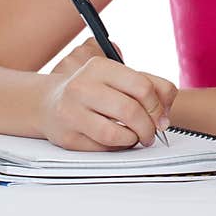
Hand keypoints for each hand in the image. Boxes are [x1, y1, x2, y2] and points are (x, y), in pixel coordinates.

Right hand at [41, 37, 177, 150]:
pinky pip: (102, 148)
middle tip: (152, 133)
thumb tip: (165, 115)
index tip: (161, 117)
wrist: (50, 103)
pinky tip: (118, 140)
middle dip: (148, 127)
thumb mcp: (120, 78)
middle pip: (130, 111)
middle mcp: (81, 87)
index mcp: (99, 67)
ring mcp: (71, 112)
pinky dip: (117, 147)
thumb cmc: (94, 90)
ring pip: (115, 134)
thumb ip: (153, 86)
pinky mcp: (67, 137)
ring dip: (133, 139)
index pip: (141, 86)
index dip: (157, 106)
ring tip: (136, 137)